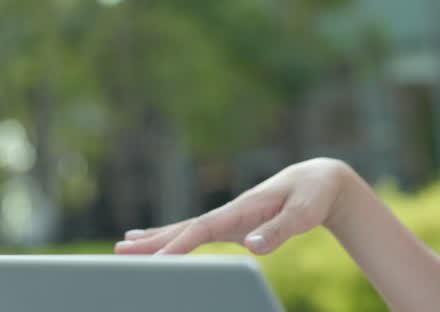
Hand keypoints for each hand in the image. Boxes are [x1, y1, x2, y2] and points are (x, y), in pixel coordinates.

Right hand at [113, 157, 350, 255]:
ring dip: (155, 238)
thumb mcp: (304, 214)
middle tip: (120, 252)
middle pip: (185, 227)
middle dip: (153, 241)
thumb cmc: (312, 196)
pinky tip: (156, 240)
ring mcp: (229, 216)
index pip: (203, 228)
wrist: (318, 179)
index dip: (179, 244)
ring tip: (125, 245)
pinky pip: (196, 232)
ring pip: (185, 228)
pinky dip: (174, 236)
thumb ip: (280, 230)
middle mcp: (230, 211)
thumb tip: (254, 246)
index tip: (156, 260)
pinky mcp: (233, 222)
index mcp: (242, 208)